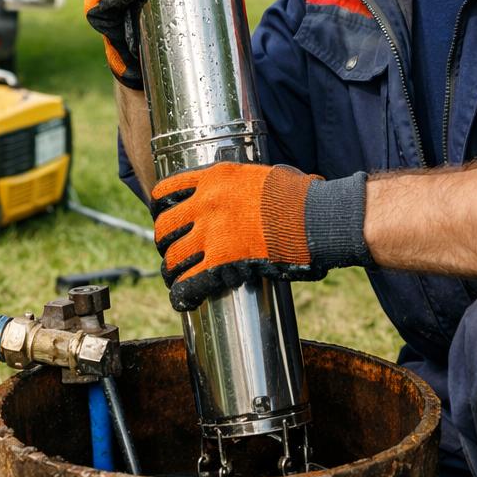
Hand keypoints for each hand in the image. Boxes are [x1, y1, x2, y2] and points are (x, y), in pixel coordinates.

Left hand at [152, 162, 369, 311]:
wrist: (316, 216)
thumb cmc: (300, 197)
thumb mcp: (262, 175)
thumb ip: (243, 183)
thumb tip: (247, 189)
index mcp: (214, 178)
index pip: (167, 190)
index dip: (160, 207)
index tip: (163, 216)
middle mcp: (205, 203)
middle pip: (164, 227)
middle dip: (164, 242)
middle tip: (171, 251)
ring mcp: (211, 233)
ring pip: (173, 258)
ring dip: (172, 271)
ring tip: (175, 279)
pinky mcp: (222, 263)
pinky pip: (189, 283)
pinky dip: (183, 295)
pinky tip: (184, 300)